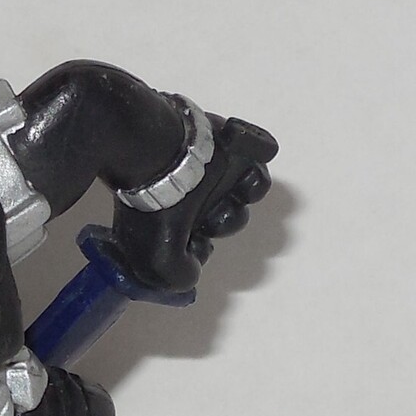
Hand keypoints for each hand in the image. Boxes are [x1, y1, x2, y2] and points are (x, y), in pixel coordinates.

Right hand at [111, 116, 277, 291]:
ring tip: (231, 185)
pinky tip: (242, 160)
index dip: (200, 248)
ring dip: (244, 192)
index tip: (195, 243)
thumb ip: (178, 276)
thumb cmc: (153, 211)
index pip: (200, 240)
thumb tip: (193, 270)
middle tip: (209, 215)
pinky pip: (262, 149)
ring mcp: (215, 166)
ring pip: (247, 187)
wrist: (156, 158)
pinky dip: (256, 151)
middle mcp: (194, 194)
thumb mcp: (157, 262)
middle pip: (228, 216)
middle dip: (224, 220)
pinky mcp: (233, 139)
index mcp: (173, 218)